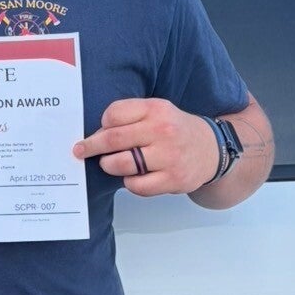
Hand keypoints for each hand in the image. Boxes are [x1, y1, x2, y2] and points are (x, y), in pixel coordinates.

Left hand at [73, 98, 218, 197]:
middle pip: (112, 139)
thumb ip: (130, 117)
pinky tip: (135, 176)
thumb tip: (96, 134)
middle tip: (81, 150)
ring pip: (121, 164)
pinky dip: (129, 183)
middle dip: (91, 146)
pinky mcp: (172, 180)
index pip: (113, 114)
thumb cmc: (176, 130)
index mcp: (157, 109)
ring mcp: (169, 157)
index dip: (101, 124)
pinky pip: (136, 186)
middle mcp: (163, 130)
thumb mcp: (158, 111)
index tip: (99, 130)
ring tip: (112, 163)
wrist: (212, 150)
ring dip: (109, 165)